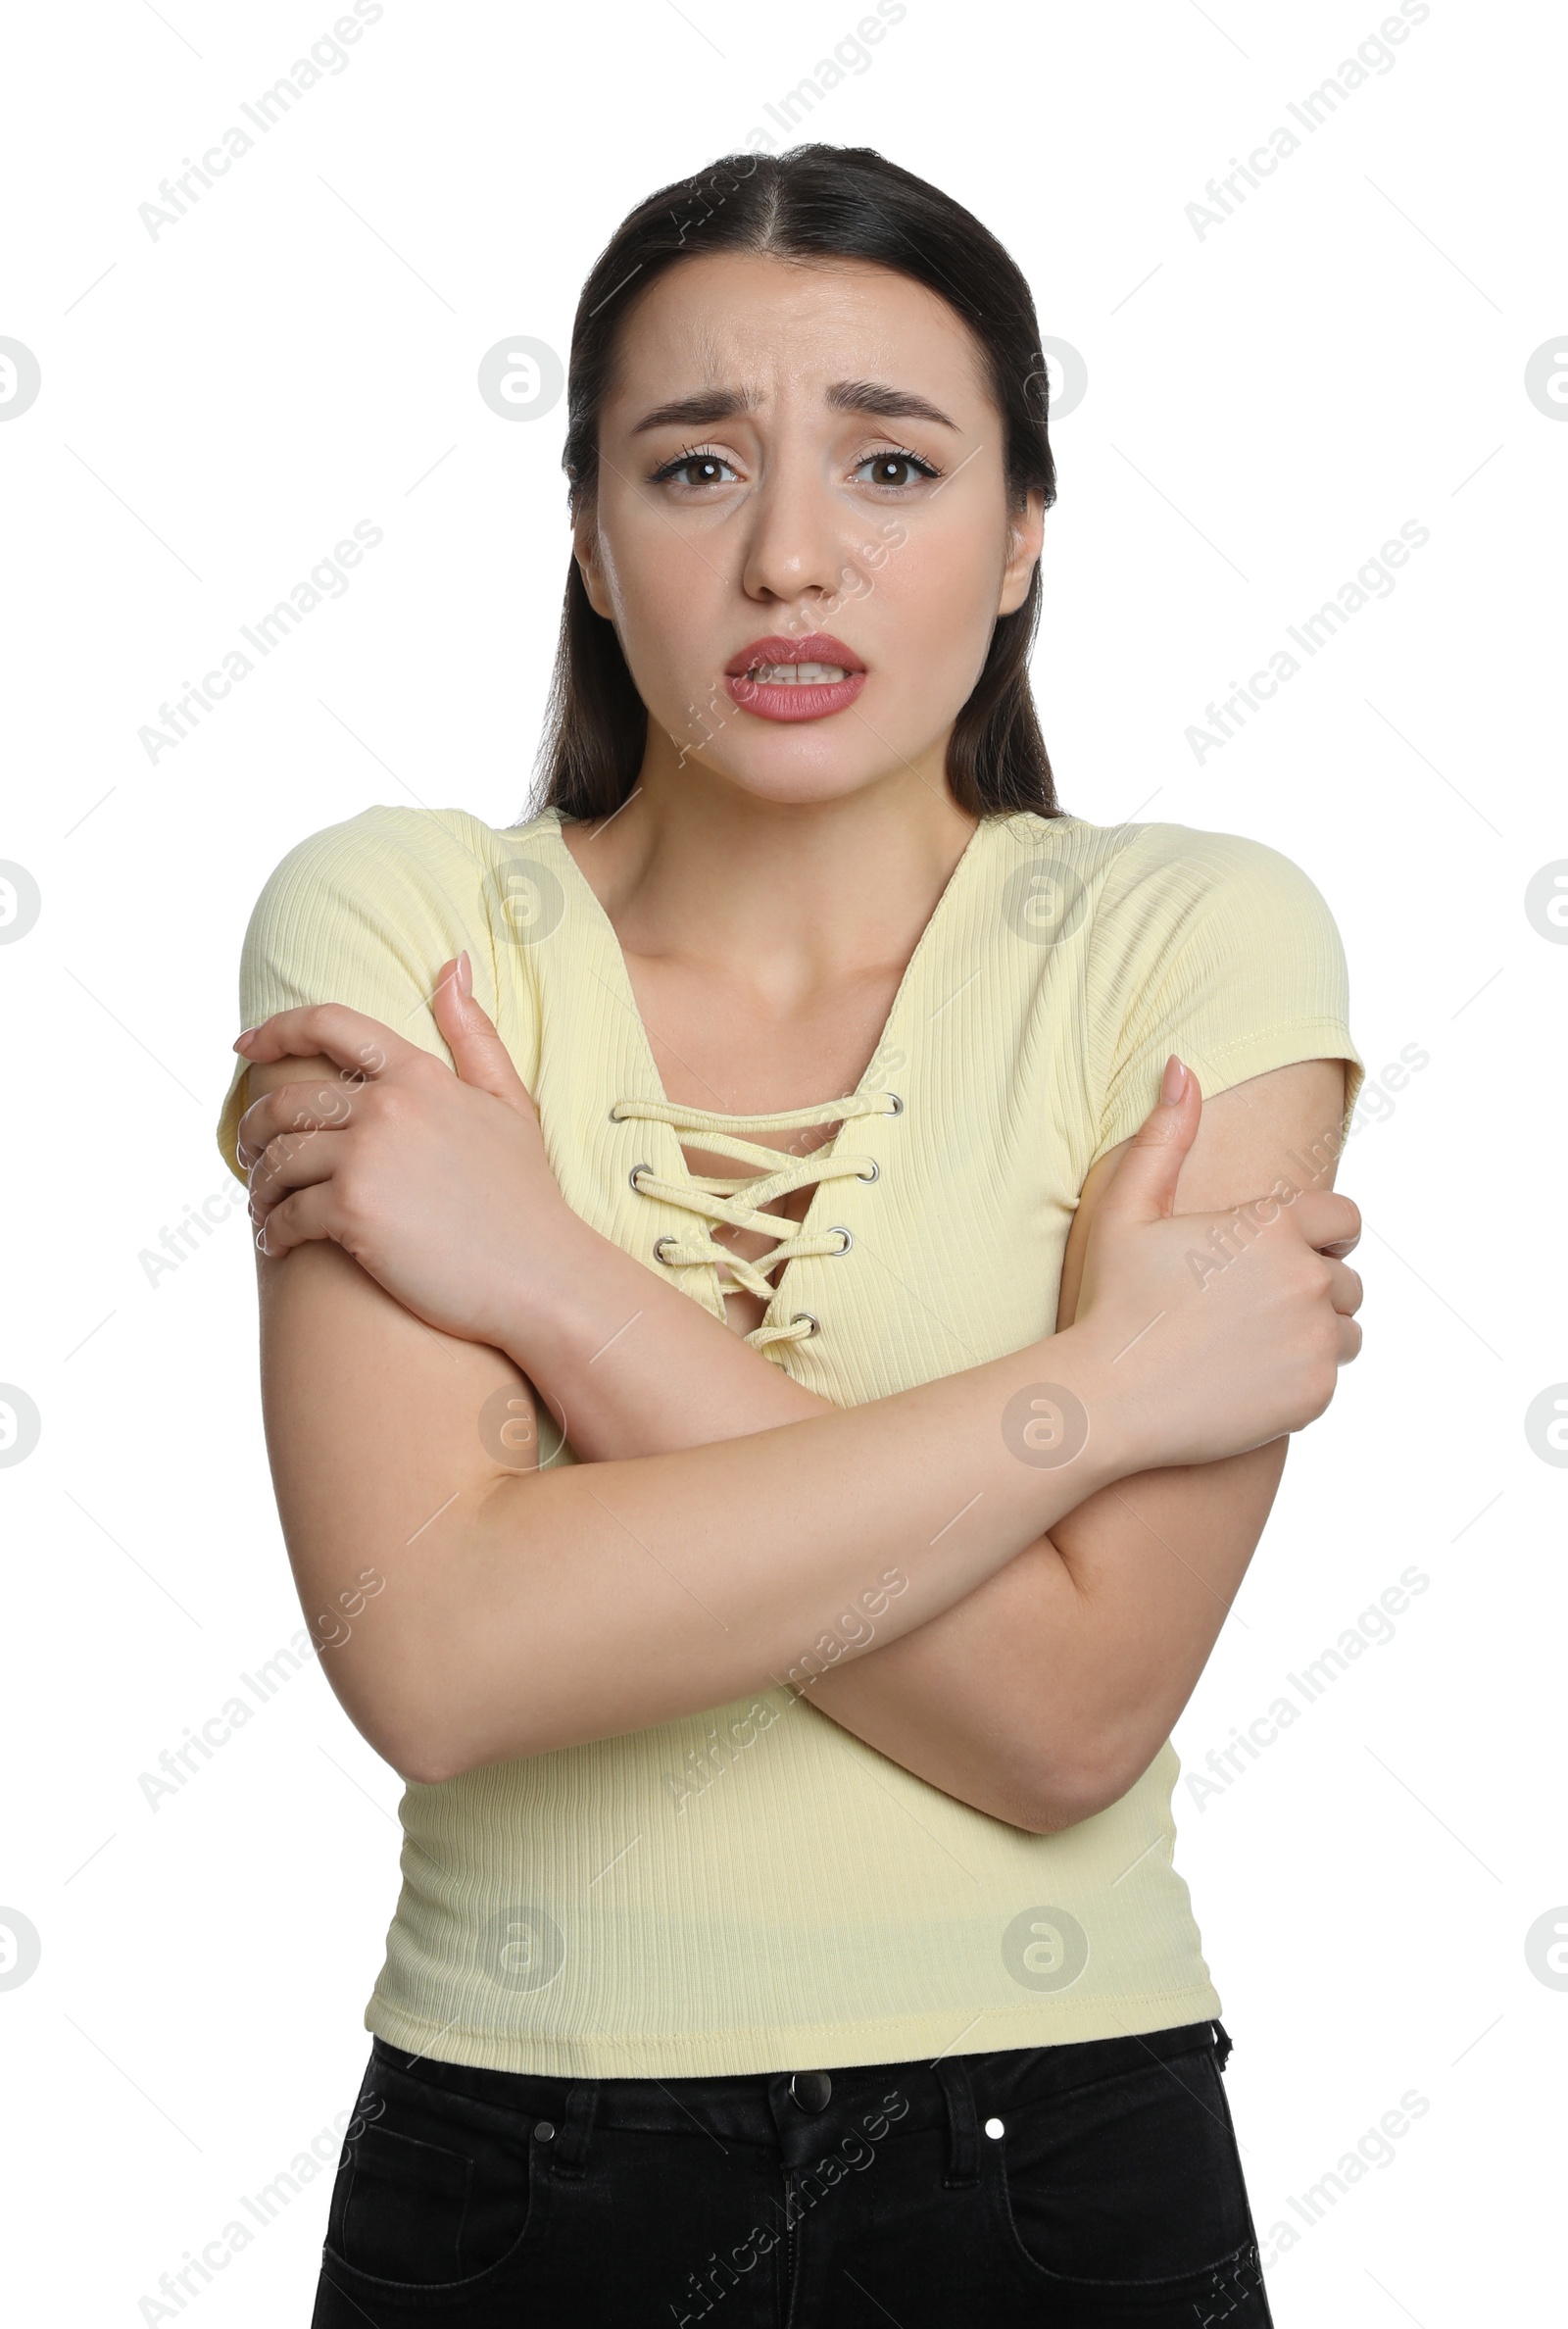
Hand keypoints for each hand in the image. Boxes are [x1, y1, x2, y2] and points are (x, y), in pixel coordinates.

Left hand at [234, 953, 573, 1347]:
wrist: (543, 1276)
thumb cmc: (527, 1197)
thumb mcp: (510, 1103)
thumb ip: (475, 1035)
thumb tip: (454, 964)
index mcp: (419, 1075)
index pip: (328, 1025)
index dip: (276, 1030)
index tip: (243, 1047)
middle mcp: (387, 1106)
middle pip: (287, 1101)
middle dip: (256, 1127)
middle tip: (251, 1154)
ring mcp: (366, 1158)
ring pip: (278, 1160)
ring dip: (261, 1185)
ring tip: (265, 1206)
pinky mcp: (352, 1212)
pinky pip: (285, 1215)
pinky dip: (273, 1230)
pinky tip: (280, 1242)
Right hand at [1066, 1056, 1363, 1469]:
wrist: (1108, 1399)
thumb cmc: (1112, 1301)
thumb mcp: (1128, 1210)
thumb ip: (1166, 1136)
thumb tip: (1181, 1064)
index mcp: (1272, 1226)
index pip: (1344, 1220)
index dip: (1318, 1237)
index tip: (1282, 1257)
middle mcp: (1307, 1278)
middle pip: (1347, 1278)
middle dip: (1311, 1289)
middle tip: (1252, 1310)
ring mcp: (1315, 1339)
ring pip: (1346, 1330)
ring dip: (1313, 1334)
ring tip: (1252, 1345)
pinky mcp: (1315, 1392)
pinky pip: (1330, 1376)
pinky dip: (1301, 1379)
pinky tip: (1248, 1379)